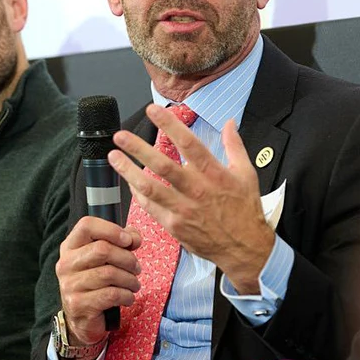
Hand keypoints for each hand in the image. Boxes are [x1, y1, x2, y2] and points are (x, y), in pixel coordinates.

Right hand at [56, 215, 142, 353]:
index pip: (86, 225)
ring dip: (130, 280)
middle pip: (102, 249)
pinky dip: (126, 295)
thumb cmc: (97, 283)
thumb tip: (134, 238)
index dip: (111, 229)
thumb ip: (121, 242)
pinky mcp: (78, 304)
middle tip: (136, 268)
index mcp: (70, 246)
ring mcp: (69, 285)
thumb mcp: (106, 259)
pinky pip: (111, 294)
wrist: (82, 318)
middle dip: (127, 259)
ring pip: (109, 273)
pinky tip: (128, 297)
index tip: (128, 241)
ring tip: (134, 284)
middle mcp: (66, 263)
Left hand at [108, 104, 273, 292]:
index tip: (153, 111)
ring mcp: (183, 209)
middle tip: (120, 136)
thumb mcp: (246, 174)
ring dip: (128, 171)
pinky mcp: (174, 225)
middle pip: (162, 165)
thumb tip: (229, 122)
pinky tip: (129, 181)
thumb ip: (234, 145)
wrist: (244, 248)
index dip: (170, 125)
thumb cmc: (245, 210)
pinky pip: (150, 206)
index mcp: (214, 173)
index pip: (188, 144)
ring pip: (150, 188)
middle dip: (138, 149)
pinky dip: (138, 193)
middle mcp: (196, 190)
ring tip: (113, 157)